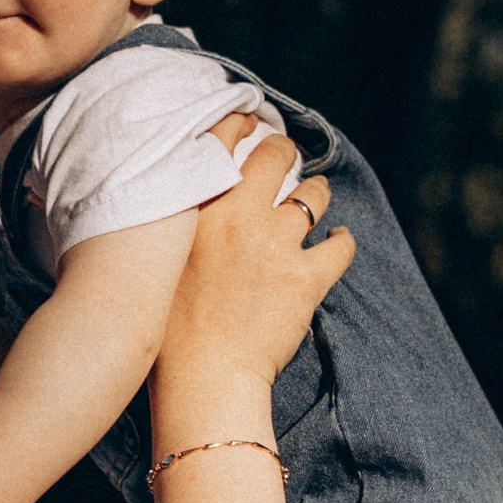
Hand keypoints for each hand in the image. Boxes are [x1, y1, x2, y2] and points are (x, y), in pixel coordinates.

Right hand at [159, 127, 350, 391]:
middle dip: (286, 151)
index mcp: (196, 209)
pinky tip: (337, 244)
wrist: (203, 379)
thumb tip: (186, 203)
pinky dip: (342, 242)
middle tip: (286, 158)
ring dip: (317, 195)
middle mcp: (238, 216)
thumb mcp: (159, 263)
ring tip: (314, 203)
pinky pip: (340, 245)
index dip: (241, 124)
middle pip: (276, 155)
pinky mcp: (306, 278)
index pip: (221, 140)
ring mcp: (275, 245)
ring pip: (314, 195)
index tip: (250, 124)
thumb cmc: (169, 331)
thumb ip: (176, 225)